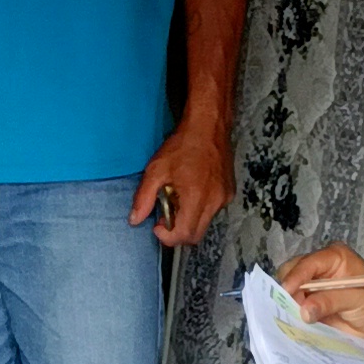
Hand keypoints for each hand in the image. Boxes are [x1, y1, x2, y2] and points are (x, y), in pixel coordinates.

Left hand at [131, 122, 232, 247]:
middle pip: (195, 235)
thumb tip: (135, 220)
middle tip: (166, 214)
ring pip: (204, 224)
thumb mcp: (156, 169)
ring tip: (178, 197)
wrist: (208, 126)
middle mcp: (214, 201)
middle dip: (177, 232)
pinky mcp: (229, 193)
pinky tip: (192, 190)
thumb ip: (144, 198)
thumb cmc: (182, 145)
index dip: (167, 237)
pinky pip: (213, 211)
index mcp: (196, 197)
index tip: (157, 225)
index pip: (184, 234)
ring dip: (188, 220)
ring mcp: (224, 198)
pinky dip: (200, 209)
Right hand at [278, 243, 363, 343]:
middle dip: (289, 290)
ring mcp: (313, 288)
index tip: (287, 291)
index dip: (296, 276)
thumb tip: (304, 310)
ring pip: (289, 291)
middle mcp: (320, 269)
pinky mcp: (310, 305)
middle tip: (292, 307)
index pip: (308, 263)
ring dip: (288, 303)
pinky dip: (291, 314)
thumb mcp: (356, 299)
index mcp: (333, 257)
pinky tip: (291, 321)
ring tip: (290, 316)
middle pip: (292, 273)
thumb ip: (330, 301)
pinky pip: (293, 307)